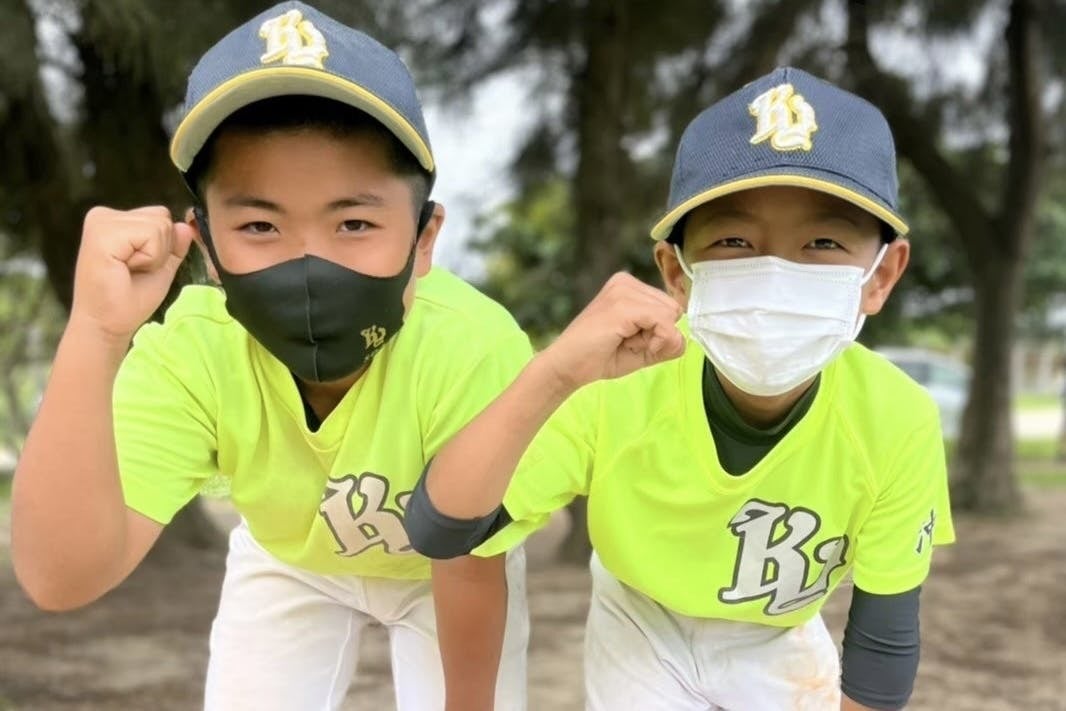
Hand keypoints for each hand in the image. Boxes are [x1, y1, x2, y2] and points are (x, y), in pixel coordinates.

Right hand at [70, 206, 194, 342]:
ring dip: (154, 255)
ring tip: (129, 270)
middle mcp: (103, 214)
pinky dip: (150, 257)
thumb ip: (174, 246)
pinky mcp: (102, 232)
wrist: (106, 325)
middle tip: (133, 270)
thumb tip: (186, 226)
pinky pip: (152, 234)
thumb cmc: (129, 300)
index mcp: (114, 220)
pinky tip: (126, 269)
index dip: (162, 246)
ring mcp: (100, 221)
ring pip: (160, 224)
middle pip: (162, 217)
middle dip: (159, 249)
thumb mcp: (161, 267)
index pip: (161, 215)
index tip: (138, 267)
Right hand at [539, 272, 685, 390]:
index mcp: (629, 287)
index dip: (659, 331)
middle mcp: (626, 282)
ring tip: (623, 341)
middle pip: (673, 308)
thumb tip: (683, 338)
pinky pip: (663, 322)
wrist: (567, 367)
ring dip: (653, 338)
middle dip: (657, 334)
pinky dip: (655, 340)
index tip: (632, 342)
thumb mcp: (642, 349)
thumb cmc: (600, 357)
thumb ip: (667, 343)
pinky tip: (630, 344)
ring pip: (670, 315)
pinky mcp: (623, 305)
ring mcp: (623, 291)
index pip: (669, 306)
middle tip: (627, 343)